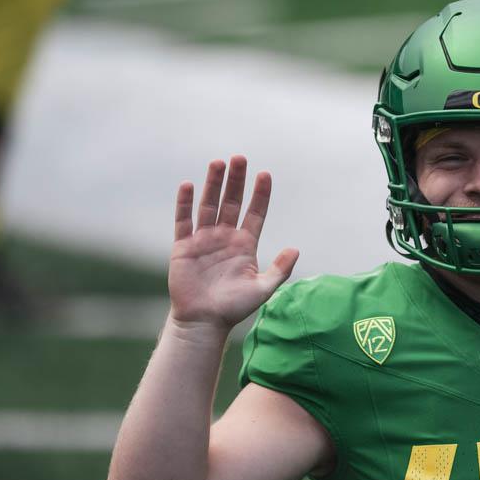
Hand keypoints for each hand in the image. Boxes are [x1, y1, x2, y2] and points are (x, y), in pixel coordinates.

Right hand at [168, 156, 298, 330]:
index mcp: (245, 245)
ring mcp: (204, 240)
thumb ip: (280, 269)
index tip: (265, 174)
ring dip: (213, 184)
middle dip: (236, 181)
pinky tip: (188, 184)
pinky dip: (184, 203)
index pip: (255, 212)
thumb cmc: (234, 308)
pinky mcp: (183, 246)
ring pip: (209, 205)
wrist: (204, 321)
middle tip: (240, 157)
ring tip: (219, 163)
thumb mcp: (263, 288)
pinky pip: (183, 220)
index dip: (260, 194)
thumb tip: (296, 248)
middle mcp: (225, 237)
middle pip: (232, 202)